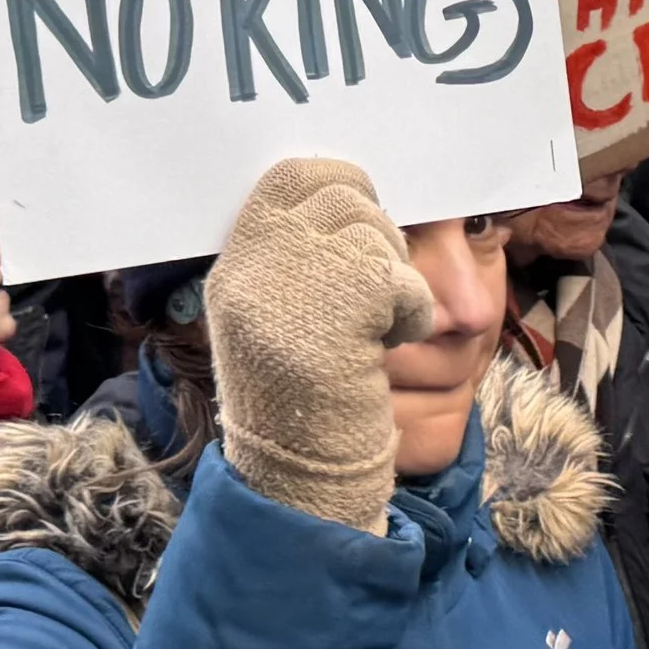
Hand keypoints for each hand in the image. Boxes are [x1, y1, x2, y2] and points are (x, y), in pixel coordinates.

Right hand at [209, 158, 434, 533]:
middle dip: (375, 229)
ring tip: (374, 324)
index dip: (336, 183)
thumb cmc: (297, 397)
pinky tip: (388, 342)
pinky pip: (404, 278)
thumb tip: (353, 197)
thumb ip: (297, 259)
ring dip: (394, 273)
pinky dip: (412, 310)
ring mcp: (301, 276)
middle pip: (342, 195)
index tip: (358, 208)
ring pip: (377, 231)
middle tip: (377, 277)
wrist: (296, 470)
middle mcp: (258, 263)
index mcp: (237, 264)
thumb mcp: (274, 319)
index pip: (288, 178)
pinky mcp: (349, 295)